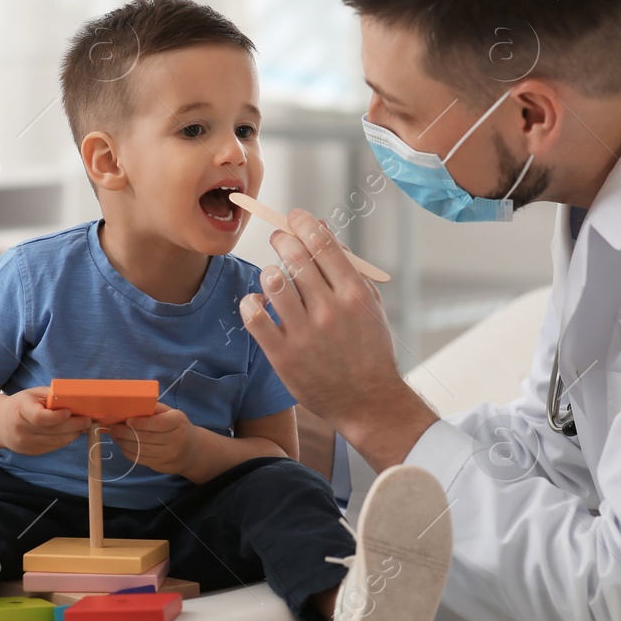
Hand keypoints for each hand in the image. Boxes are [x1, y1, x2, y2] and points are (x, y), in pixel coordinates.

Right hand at [0, 386, 88, 455]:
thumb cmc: (20, 404)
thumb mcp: (32, 394)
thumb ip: (51, 395)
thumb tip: (76, 398)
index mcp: (20, 411)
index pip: (39, 418)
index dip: (56, 417)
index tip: (69, 412)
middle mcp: (21, 430)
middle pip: (52, 431)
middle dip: (74, 426)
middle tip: (88, 420)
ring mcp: (25, 444)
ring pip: (56, 442)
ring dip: (73, 434)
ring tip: (83, 426)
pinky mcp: (31, 452)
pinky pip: (53, 447)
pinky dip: (65, 440)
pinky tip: (72, 433)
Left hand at [104, 403, 202, 477]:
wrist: (193, 451)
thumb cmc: (178, 427)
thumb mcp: (171, 413)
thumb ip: (153, 409)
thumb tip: (130, 406)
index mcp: (178, 422)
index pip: (158, 424)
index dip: (140, 423)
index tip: (126, 420)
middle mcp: (175, 440)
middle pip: (145, 438)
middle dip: (124, 432)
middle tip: (112, 426)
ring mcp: (168, 456)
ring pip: (140, 450)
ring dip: (123, 442)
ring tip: (114, 434)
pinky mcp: (161, 466)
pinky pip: (139, 459)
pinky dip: (127, 451)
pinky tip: (122, 444)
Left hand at [240, 208, 435, 468]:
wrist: (367, 402)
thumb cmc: (369, 350)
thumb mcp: (368, 306)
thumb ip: (346, 269)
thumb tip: (320, 231)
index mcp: (354, 294)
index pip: (322, 243)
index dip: (304, 223)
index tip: (294, 217)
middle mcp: (329, 310)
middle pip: (295, 257)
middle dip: (282, 240)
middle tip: (278, 239)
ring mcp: (304, 334)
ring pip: (272, 281)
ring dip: (269, 273)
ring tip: (274, 279)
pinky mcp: (283, 355)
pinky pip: (254, 315)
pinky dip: (252, 302)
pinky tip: (259, 303)